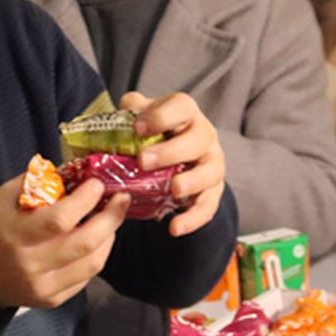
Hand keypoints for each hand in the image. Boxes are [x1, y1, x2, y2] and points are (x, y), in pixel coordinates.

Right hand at [0, 174, 130, 308]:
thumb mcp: (1, 199)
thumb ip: (37, 184)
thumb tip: (74, 171)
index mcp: (15, 235)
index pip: (60, 219)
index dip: (86, 200)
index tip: (96, 184)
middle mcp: (31, 265)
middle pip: (84, 243)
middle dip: (111, 218)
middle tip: (121, 199)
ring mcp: (43, 286)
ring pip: (92, 263)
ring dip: (109, 237)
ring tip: (111, 218)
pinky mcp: (51, 300)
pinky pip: (85, 278)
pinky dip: (96, 255)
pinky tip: (97, 240)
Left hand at [122, 91, 225, 236]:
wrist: (172, 159)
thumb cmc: (154, 135)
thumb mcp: (141, 119)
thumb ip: (130, 112)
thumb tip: (123, 109)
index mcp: (186, 114)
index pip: (182, 107)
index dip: (162, 116)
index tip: (137, 128)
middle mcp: (204, 136)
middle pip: (198, 140)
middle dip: (171, 151)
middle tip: (143, 161)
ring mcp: (212, 164)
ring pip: (210, 172)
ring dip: (193, 181)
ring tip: (174, 189)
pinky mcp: (213, 191)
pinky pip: (208, 206)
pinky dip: (194, 218)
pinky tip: (175, 228)